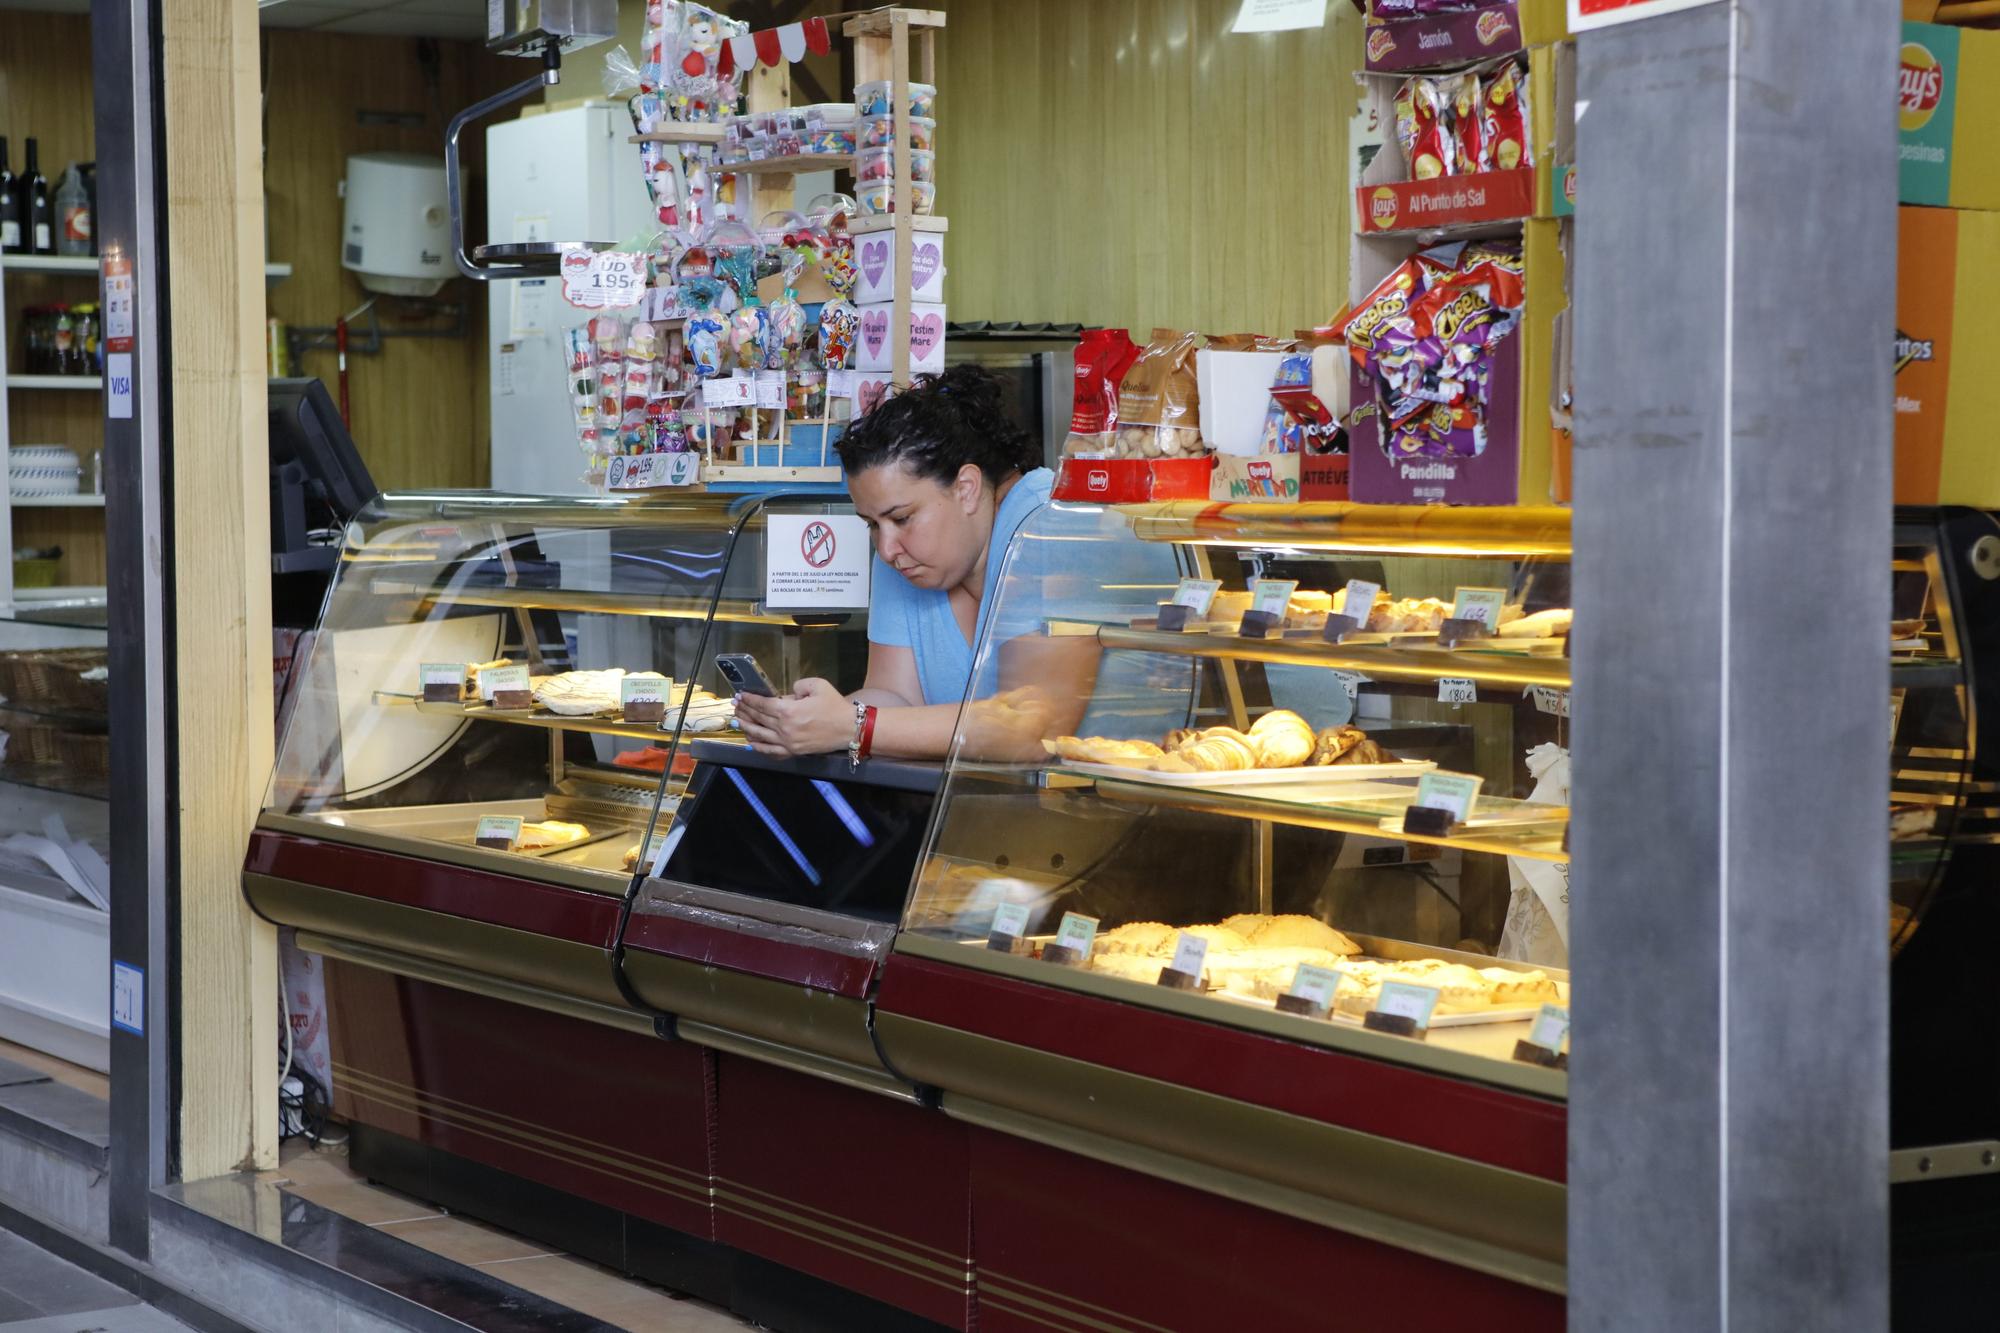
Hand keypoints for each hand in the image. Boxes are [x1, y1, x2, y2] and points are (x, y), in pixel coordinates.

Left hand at [732, 677, 855, 756]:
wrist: (849, 728)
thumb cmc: (835, 706)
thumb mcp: (817, 686)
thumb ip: (798, 686)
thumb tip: (788, 694)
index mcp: (789, 710)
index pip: (762, 704)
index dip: (749, 699)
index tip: (740, 695)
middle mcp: (784, 728)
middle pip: (758, 718)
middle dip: (745, 711)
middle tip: (735, 705)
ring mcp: (788, 742)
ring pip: (760, 735)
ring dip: (746, 727)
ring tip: (737, 721)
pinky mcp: (793, 751)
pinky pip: (771, 751)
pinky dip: (759, 747)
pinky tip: (751, 742)